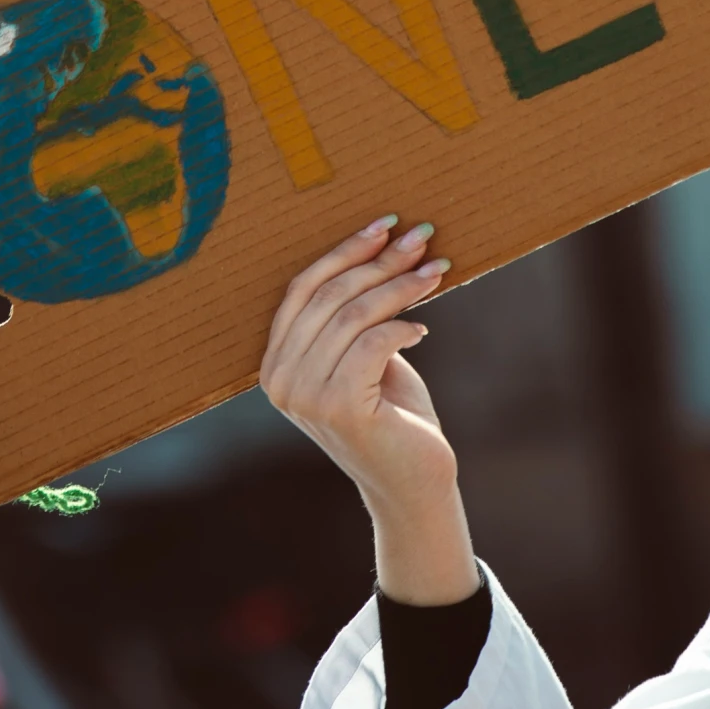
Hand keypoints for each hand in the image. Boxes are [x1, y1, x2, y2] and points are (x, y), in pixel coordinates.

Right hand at [260, 218, 478, 604]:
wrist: (413, 484)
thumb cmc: (393, 413)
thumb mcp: (364, 354)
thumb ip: (352, 312)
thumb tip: (383, 241)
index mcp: (274, 363)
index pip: (302, 287)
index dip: (344, 250)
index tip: (385, 224)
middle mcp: (279, 380)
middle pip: (329, 296)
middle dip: (379, 261)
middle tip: (420, 239)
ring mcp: (304, 397)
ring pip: (352, 315)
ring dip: (399, 286)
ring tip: (435, 273)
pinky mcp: (338, 409)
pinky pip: (371, 343)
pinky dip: (401, 326)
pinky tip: (423, 330)